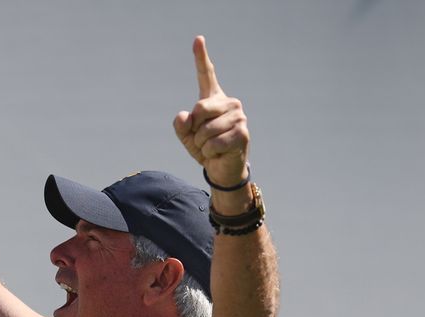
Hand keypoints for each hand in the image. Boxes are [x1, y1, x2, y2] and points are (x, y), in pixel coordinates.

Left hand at [173, 36, 249, 188]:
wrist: (222, 169)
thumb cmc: (205, 148)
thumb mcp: (187, 136)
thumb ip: (181, 125)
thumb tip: (185, 116)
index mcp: (214, 100)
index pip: (207, 75)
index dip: (201, 57)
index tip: (198, 39)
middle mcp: (229, 103)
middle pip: (199, 108)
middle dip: (195, 129)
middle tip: (203, 139)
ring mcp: (238, 117)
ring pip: (205, 129)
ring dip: (202, 144)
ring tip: (212, 147)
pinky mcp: (242, 133)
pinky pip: (214, 143)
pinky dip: (210, 152)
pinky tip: (219, 153)